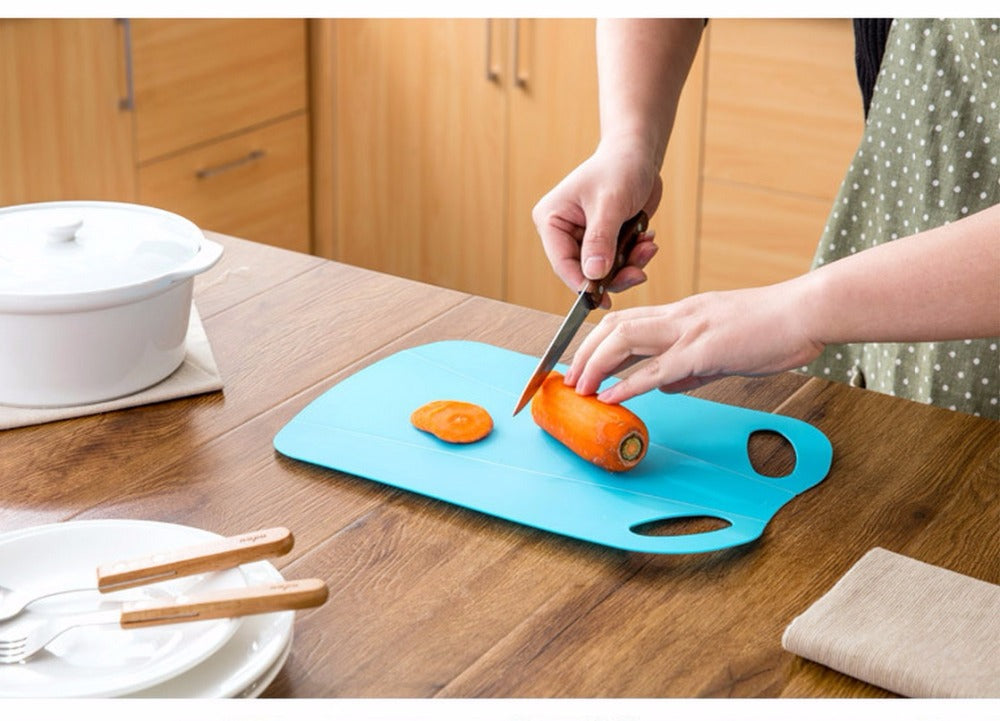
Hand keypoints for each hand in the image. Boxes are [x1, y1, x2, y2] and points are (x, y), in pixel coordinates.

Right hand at [532, 139, 661, 306]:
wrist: (639, 155)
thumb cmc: (620, 168)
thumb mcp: (610, 203)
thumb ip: (600, 239)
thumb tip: (592, 274)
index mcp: (552, 220)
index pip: (561, 262)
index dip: (581, 283)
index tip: (601, 297)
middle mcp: (563, 232)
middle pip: (583, 272)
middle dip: (613, 275)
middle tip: (638, 273)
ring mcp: (584, 239)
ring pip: (603, 272)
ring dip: (629, 266)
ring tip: (647, 248)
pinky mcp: (604, 241)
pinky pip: (617, 263)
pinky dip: (634, 258)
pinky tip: (647, 240)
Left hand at [564, 279, 825, 402]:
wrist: (807, 312)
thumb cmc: (775, 328)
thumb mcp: (726, 347)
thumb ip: (693, 368)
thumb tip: (667, 387)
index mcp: (684, 314)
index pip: (628, 321)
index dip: (598, 342)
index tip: (583, 364)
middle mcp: (679, 316)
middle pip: (614, 326)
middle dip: (584, 353)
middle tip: (570, 379)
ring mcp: (689, 331)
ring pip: (625, 339)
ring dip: (595, 365)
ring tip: (579, 388)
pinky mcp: (704, 351)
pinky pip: (656, 368)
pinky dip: (627, 384)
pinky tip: (610, 396)